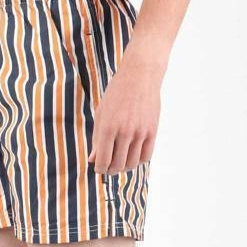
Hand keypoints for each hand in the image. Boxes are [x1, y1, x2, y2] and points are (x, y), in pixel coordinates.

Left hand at [88, 50, 162, 174]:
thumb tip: (93, 160)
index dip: (100, 169)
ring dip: (124, 167)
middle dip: (111, 170)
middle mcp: (125, 133)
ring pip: (132, 163)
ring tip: (120, 161)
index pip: (103, 161)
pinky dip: (138, 160)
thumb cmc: (116, 93)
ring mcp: (140, 133)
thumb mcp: (101, 114)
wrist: (140, 75)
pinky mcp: (152, 131)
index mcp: (108, 128)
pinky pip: (146, 156)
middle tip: (109, 167)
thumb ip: (96, 139)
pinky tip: (133, 155)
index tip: (99, 168)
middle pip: (117, 165)